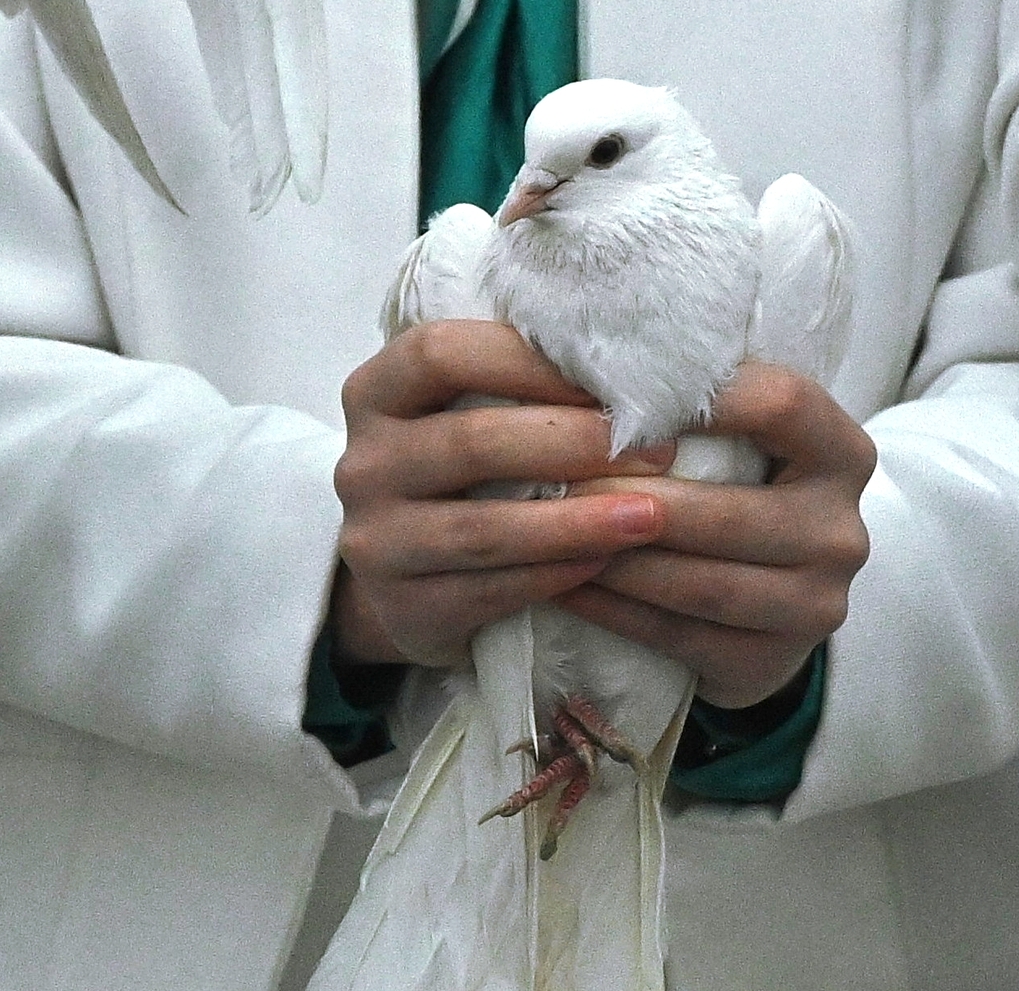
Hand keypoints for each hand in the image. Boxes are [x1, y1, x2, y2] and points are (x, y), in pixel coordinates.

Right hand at [332, 320, 674, 667]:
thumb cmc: (457, 477)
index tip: (613, 377)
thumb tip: (629, 360)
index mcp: (375, 394)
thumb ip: (511, 381)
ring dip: (578, 521)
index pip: (442, 354)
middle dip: (575, 443)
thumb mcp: (458, 414)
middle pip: (473, 443)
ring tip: (650, 515)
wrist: (399, 582)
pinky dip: (557, 574)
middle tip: (656, 449)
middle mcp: (362, 465)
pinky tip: (608, 561)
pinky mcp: (402, 609)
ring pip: (485, 529)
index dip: (528, 361)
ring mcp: (375, 542)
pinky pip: (490, 591)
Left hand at [560, 361, 875, 707]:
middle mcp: (842, 532)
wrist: (772, 602)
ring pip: (699, 584)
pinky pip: (677, 636)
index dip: (703, 397)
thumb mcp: (744, 442)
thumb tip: (595, 366)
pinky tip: (563, 587)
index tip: (623, 395)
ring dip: (614, 560)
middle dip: (633, 499)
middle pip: (728, 512)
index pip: (781, 404)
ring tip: (551, 536)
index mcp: (843, 454)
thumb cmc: (738, 491)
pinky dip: (612, 611)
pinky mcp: (771, 662)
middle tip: (558, 482)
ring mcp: (815, 605)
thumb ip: (701, 406)